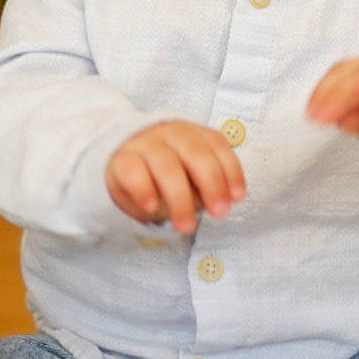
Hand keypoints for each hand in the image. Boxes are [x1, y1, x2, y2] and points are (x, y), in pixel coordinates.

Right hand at [104, 120, 246, 234]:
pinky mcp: (120, 160)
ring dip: (179, 197)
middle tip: (218, 212)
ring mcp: (144, 144)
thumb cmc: (166, 175)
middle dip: (211, 183)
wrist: (121, 166)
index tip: (237, 197)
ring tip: (186, 226)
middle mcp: (170, 133)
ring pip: (166, 164)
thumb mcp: (191, 179)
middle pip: (194, 152)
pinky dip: (144, 189)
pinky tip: (151, 206)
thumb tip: (222, 200)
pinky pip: (133, 171)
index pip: (216, 144)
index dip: (230, 169)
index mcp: (193, 133)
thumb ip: (206, 185)